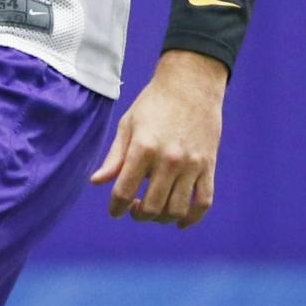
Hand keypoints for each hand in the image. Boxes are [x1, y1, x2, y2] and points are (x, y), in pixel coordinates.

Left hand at [90, 49, 225, 226]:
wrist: (191, 84)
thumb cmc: (154, 102)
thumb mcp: (128, 125)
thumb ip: (115, 157)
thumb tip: (97, 182)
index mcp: (143, 148)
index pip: (124, 192)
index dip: (116, 208)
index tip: (115, 210)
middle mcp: (168, 160)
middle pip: (152, 208)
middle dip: (138, 215)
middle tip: (134, 208)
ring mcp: (191, 165)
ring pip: (177, 210)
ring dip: (162, 219)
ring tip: (154, 210)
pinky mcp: (208, 166)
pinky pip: (203, 203)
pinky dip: (192, 218)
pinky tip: (180, 221)